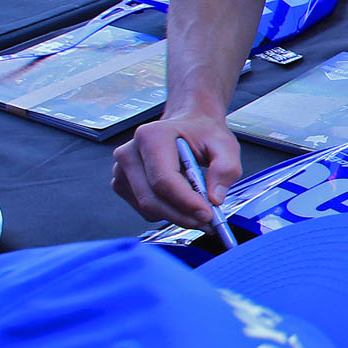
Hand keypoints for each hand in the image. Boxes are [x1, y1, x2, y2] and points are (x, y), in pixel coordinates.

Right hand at [111, 113, 241, 228]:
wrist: (188, 126)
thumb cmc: (202, 133)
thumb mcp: (225, 144)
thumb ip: (226, 169)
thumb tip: (214, 199)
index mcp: (151, 136)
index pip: (164, 179)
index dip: (186, 202)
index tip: (207, 214)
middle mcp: (130, 152)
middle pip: (152, 199)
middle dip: (183, 215)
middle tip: (208, 221)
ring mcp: (122, 170)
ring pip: (148, 208)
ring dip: (176, 216)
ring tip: (198, 208)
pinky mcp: (123, 184)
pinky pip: (145, 210)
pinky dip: (167, 213)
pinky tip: (182, 202)